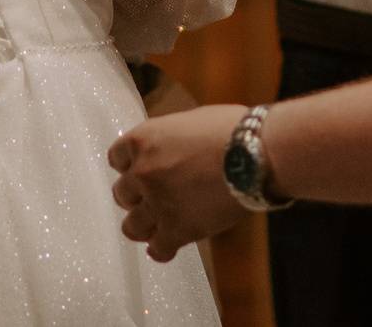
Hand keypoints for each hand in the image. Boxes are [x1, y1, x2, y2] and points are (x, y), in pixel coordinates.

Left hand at [108, 102, 251, 261]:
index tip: (138, 171)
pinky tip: (169, 245)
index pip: (116, 158)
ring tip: (155, 225)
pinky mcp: (177, 230)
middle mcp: (142, 172)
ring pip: (131, 226)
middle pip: (121, 193)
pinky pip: (157, 249)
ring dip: (143, 225)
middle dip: (136, 196)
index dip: (129, 166)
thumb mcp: (189, 122)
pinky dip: (161, 249)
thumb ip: (169, 140)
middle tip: (152, 198)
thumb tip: (171, 149)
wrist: (255, 154)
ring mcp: (157, 204)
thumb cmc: (231, 130)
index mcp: (143, 140)